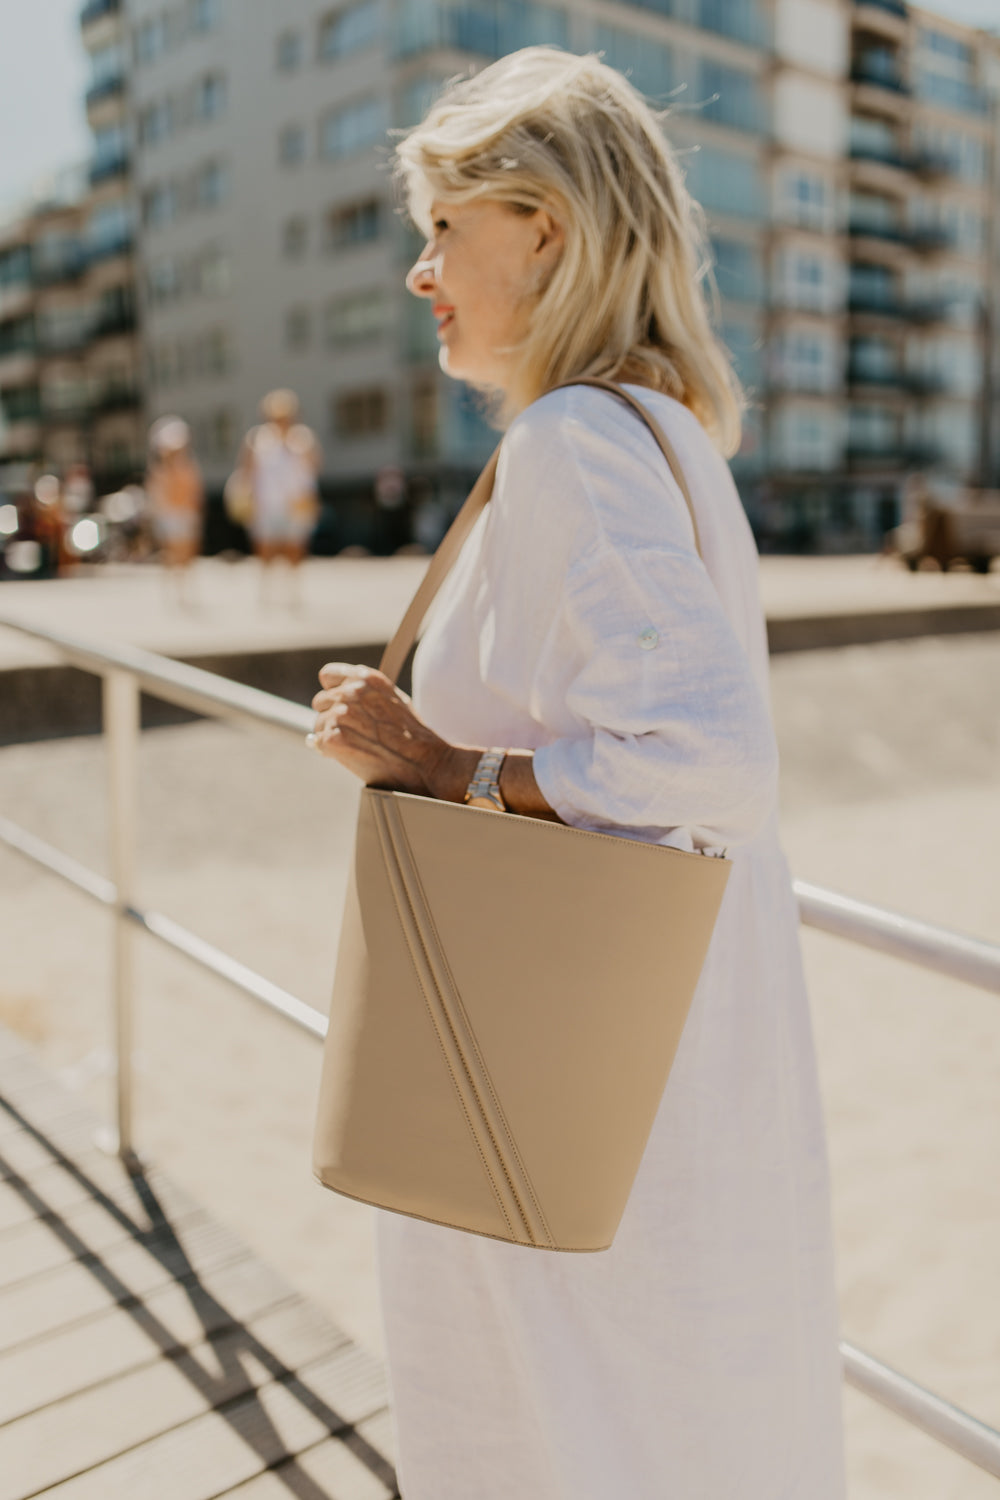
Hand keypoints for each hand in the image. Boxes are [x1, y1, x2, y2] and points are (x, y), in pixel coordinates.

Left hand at [310, 663, 461, 795]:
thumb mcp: (394, 699)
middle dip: (332, 716)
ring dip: (331, 735)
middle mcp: (351, 691)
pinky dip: (330, 751)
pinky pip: (319, 743)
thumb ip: (366, 693)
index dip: (333, 691)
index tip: (340, 705)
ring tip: (358, 745)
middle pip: (320, 701)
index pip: (328, 675)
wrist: (422, 762)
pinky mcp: (333, 737)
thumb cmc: (411, 735)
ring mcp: (341, 714)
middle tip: (354, 732)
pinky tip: (350, 755)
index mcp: (366, 678)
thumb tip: (336, 701)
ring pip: (318, 724)